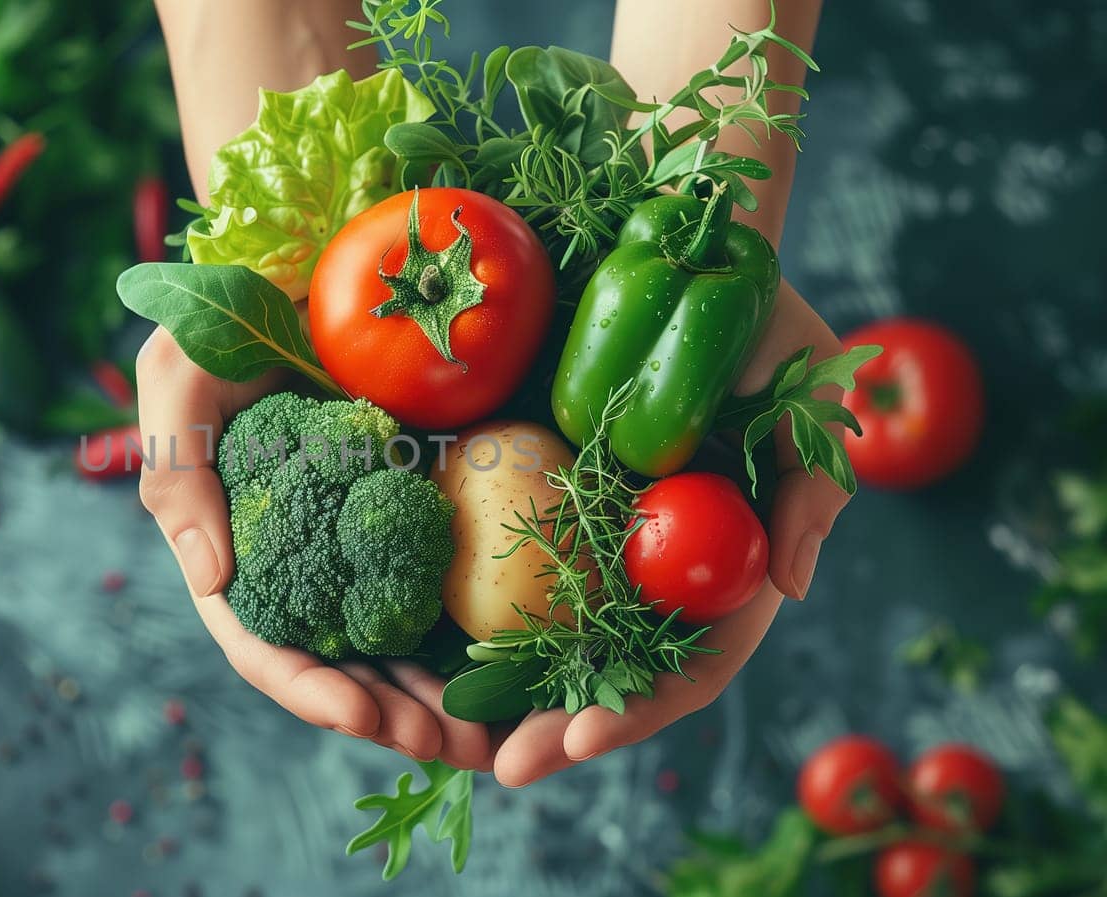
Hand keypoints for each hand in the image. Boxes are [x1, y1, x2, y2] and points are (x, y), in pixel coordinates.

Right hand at [135, 327, 494, 770]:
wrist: (299, 271)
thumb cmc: (220, 323)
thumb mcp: (179, 384)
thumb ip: (179, 474)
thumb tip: (208, 577)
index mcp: (238, 555)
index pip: (266, 648)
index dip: (312, 692)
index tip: (365, 719)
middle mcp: (300, 566)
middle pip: (344, 669)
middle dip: (397, 719)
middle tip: (458, 749)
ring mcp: (358, 546)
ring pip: (399, 648)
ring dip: (443, 700)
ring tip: (497, 736)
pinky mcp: (412, 515)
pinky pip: (445, 586)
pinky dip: (477, 634)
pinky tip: (519, 664)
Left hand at [493, 279, 848, 786]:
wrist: (680, 249)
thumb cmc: (756, 317)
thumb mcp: (805, 388)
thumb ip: (811, 486)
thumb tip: (794, 586)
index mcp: (728, 561)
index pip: (694, 661)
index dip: (639, 709)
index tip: (578, 741)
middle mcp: (661, 564)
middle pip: (614, 670)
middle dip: (558, 725)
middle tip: (500, 765)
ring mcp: (602, 537)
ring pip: (556, 636)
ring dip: (505, 692)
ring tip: (446, 736)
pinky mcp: (546, 497)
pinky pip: (507, 565)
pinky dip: (472, 613)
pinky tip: (421, 648)